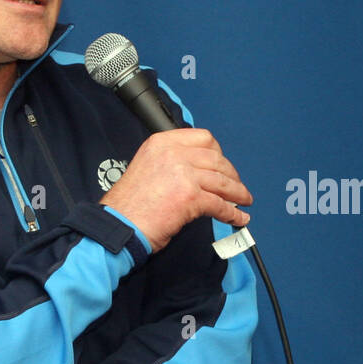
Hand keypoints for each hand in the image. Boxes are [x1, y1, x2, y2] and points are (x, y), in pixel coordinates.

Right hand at [101, 128, 251, 251]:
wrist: (119, 225)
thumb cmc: (129, 205)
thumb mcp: (147, 167)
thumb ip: (172, 163)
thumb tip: (199, 171)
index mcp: (161, 143)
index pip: (202, 138)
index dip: (218, 153)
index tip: (223, 164)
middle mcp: (173, 153)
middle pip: (216, 159)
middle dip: (231, 174)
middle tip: (237, 186)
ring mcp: (183, 174)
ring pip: (222, 181)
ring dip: (237, 193)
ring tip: (244, 201)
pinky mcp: (190, 197)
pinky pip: (220, 204)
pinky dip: (232, 213)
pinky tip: (238, 217)